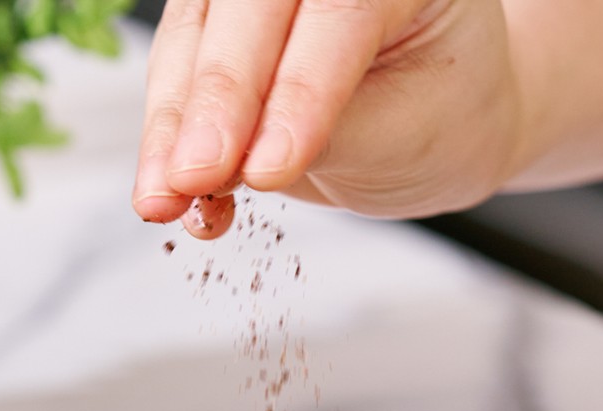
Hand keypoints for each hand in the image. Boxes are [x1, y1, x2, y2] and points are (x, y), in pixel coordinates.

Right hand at [132, 0, 524, 238]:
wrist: (437, 113)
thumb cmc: (439, 111)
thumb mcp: (406, 133)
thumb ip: (331, 136)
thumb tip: (243, 161)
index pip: (336, 14)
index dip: (296, 94)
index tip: (267, 170)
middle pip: (248, 8)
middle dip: (215, 100)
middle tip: (196, 176)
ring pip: (192, 34)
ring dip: (171, 125)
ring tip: (164, 199)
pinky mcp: (219, 22)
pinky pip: (175, 68)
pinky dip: (165, 137)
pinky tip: (169, 193)